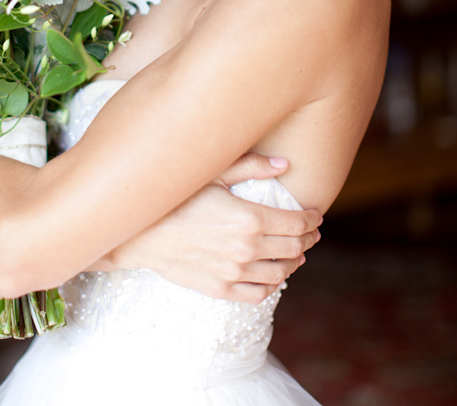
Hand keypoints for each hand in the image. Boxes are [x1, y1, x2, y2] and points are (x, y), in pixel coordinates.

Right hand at [93, 152, 321, 303]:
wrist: (141, 233)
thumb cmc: (176, 197)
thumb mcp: (213, 174)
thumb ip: (251, 167)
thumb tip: (285, 164)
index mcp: (248, 218)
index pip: (296, 223)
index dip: (311, 219)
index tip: (315, 215)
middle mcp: (246, 249)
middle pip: (293, 247)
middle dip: (307, 238)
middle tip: (311, 232)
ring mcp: (234, 273)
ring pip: (280, 272)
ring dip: (294, 261)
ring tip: (296, 253)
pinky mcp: (220, 289)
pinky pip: (258, 293)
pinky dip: (272, 284)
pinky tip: (273, 274)